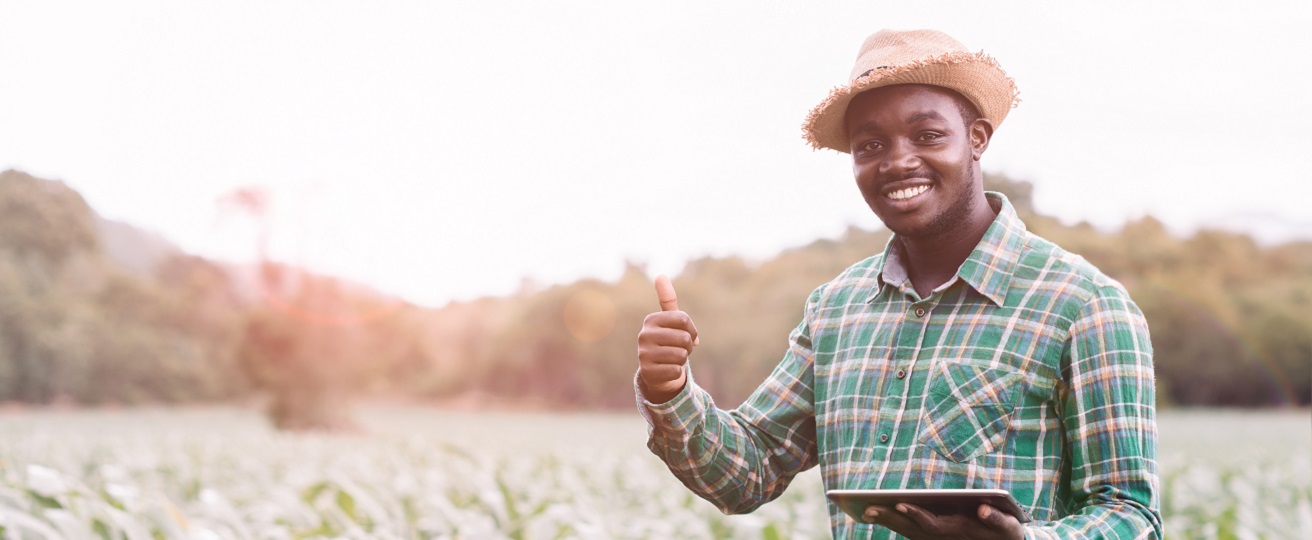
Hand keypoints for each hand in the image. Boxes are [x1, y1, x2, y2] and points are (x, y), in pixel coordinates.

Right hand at [636, 275, 699, 402]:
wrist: (657, 370)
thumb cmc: (668, 341)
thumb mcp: (669, 321)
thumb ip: (667, 299)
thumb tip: (660, 275)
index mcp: (651, 319)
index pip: (683, 319)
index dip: (692, 329)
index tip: (687, 333)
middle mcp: (644, 335)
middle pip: (684, 338)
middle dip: (688, 346)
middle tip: (679, 348)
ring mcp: (644, 354)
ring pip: (681, 355)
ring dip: (682, 359)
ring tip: (673, 358)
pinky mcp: (647, 372)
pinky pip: (676, 370)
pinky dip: (676, 372)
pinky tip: (667, 369)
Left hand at [862, 503, 1023, 539]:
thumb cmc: (1009, 534)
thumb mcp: (1011, 528)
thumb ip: (999, 520)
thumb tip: (984, 510)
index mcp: (960, 531)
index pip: (933, 525)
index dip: (916, 515)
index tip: (900, 504)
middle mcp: (946, 538)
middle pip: (913, 529)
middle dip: (891, 519)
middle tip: (868, 508)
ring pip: (908, 532)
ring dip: (889, 522)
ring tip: (866, 510)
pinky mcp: (935, 537)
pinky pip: (910, 532)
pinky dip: (895, 523)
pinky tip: (880, 515)